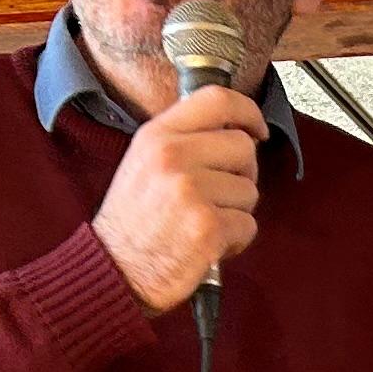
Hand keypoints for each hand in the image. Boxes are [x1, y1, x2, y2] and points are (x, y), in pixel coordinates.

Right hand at [91, 83, 266, 314]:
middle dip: (242, 173)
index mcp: (157, 136)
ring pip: (250, 190)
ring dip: (236, 211)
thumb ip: (182, 139)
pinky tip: (209, 244)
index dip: (248, 112)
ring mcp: (191, 191)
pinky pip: (248, 225)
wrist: (115, 271)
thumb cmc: (132, 223)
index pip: (217, 100)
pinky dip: (236, 240)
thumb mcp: (144, 163)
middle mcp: (173, 157)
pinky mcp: (208, 226)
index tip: (256, 128)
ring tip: (204, 222)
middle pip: (243, 146)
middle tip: (220, 194)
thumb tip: (228, 128)